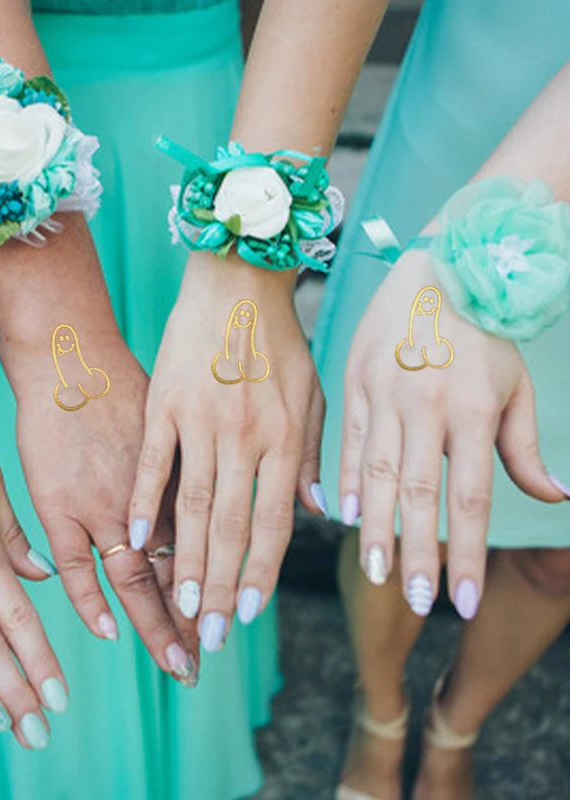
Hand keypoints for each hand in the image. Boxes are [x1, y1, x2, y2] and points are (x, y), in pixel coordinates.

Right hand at [14, 332, 199, 685]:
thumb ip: (210, 462)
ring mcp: (104, 503)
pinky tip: (108, 631)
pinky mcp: (59, 502)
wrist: (74, 357)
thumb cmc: (130, 382)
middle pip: (177, 572)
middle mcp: (149, 498)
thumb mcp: (183, 418)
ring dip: (158, 624)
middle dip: (192, 622)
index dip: (219, 588)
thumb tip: (262, 500)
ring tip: (177, 665)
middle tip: (202, 664)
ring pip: (137, 576)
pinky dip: (90, 598)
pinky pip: (75, 562)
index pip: (209, 548)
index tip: (229, 622)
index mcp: (181, 478)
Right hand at [129, 253, 324, 652]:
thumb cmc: (280, 340)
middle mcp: (246, 435)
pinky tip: (137, 538)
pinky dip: (147, 500)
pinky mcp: (164, 401)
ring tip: (176, 603)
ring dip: (184, 559)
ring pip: (192, 503)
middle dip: (218, 585)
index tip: (245, 615)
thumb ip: (313, 456)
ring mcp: (202, 418)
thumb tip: (318, 513)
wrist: (238, 280)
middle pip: (231, 525)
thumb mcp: (313, 395)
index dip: (259, 573)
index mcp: (286, 438)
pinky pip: (154, 459)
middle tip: (205, 635)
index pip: (274, 522)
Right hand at [341, 248, 564, 617]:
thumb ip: (526, 448)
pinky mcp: (354, 381)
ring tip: (376, 572)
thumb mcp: (517, 386)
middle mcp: (424, 404)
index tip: (461, 601)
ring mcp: (384, 392)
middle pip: (417, 493)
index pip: (468, 497)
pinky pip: (347, 440)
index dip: (465, 553)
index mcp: (471, 407)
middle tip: (414, 601)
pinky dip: (344, 481)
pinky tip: (344, 517)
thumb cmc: (484, 331)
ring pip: (375, 472)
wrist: (440, 265)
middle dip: (416, 553)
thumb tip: (557, 499)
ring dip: (374, 527)